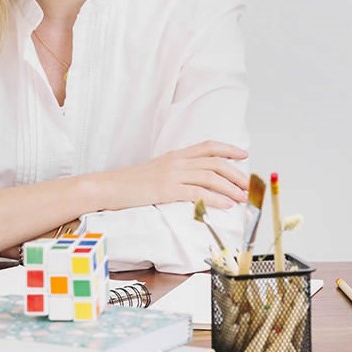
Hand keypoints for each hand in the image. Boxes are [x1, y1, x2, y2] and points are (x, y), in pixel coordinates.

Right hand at [98, 140, 248, 209]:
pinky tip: (225, 205)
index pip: (207, 146)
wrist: (106, 187)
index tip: (243, 154)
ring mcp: (171, 174)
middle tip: (246, 185)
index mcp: (175, 155)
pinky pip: (197, 193)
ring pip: (209, 177)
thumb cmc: (130, 184)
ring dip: (229, 187)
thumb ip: (175, 172)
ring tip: (240, 197)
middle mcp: (176, 161)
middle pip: (214, 162)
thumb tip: (194, 181)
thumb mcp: (156, 171)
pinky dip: (215, 199)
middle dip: (234, 173)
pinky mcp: (166, 189)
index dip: (228, 149)